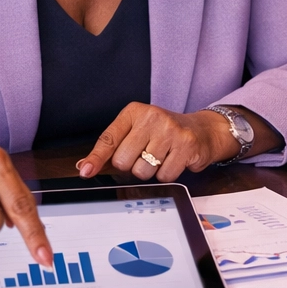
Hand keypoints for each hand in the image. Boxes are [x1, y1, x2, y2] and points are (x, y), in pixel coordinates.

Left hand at [75, 103, 239, 181]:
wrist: (201, 130)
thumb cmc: (163, 133)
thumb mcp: (137, 131)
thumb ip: (112, 148)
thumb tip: (85, 166)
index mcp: (134, 112)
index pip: (109, 138)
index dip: (96, 158)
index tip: (86, 171)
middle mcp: (151, 117)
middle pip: (123, 161)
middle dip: (131, 166)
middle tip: (144, 156)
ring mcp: (170, 130)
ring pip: (143, 171)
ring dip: (150, 172)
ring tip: (160, 157)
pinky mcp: (186, 145)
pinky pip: (165, 175)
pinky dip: (167, 174)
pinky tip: (173, 160)